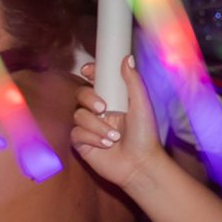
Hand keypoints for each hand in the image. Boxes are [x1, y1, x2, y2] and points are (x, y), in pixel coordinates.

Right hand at [69, 56, 163, 191]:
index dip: (90, 73)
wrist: (140, 164)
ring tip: (114, 137)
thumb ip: (133, 81)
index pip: (96, 81)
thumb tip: (127, 57)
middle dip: (89, 98)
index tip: (88, 70)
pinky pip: (76, 133)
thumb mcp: (141, 104)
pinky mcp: (82, 142)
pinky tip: (106, 145)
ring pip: (78, 115)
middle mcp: (100, 111)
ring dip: (96, 125)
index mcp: (114, 99)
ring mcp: (90, 126)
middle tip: (104, 108)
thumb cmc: (145, 134)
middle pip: (81, 94)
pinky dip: (91, 137)